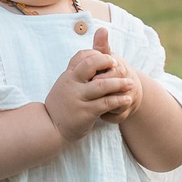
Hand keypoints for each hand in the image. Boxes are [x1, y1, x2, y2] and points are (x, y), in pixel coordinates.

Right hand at [44, 26, 140, 140]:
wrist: (50, 127)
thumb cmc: (62, 104)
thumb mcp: (65, 84)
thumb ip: (76, 72)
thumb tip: (87, 57)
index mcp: (68, 75)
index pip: (82, 56)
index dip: (97, 54)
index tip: (109, 59)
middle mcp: (72, 83)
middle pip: (90, 65)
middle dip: (107, 62)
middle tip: (120, 66)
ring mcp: (78, 98)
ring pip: (102, 85)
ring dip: (119, 83)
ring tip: (130, 84)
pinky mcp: (86, 112)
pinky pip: (105, 103)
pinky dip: (118, 100)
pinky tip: (127, 99)